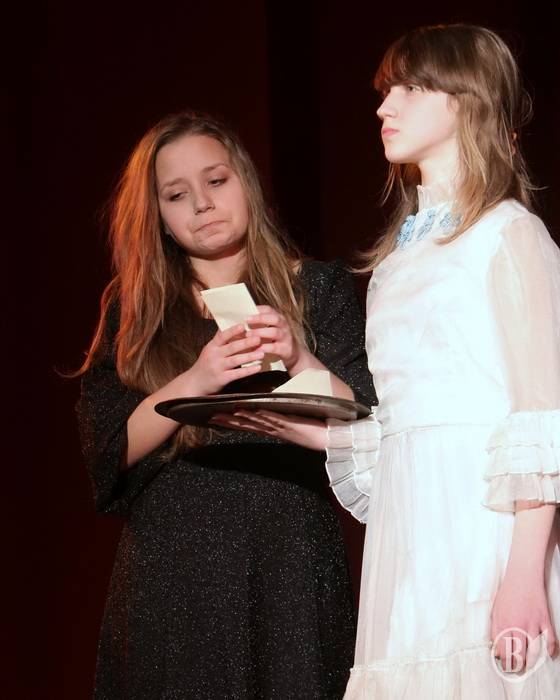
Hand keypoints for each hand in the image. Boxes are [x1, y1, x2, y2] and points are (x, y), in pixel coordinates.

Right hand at [186, 324, 264, 395]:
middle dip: (246, 342)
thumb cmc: (205, 365)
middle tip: (258, 338)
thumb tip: (235, 329)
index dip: (232, 330)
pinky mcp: (222, 379)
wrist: (194, 383)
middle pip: (232, 347)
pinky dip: (248, 370)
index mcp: (212, 346)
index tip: (243, 325)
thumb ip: (221, 342)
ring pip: (235, 360)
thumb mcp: (210, 350)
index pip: (222, 336)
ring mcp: (218, 367)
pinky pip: (237, 374)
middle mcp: (214, 355)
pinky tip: (258, 367)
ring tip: (262, 353)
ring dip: (250, 356)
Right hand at [209, 410, 327, 450]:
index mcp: (272, 427)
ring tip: (224, 412)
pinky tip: (251, 409)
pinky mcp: (288, 424)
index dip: (232, 420)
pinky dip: (261, 414)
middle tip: (212, 415)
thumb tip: (268, 405)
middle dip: (229, 419)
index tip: (216, 415)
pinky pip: (272, 418)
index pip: (248, 423)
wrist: (329, 436)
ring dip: (239, 417)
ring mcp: (279, 427)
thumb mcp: (292, 421)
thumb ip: (279, 415)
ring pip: (255, 421)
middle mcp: (273, 428)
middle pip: (246, 423)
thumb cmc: (313, 427)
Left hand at [247, 306, 304, 370]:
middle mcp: (284, 326)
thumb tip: (242, 320)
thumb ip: (260, 324)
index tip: (246, 311)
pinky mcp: (285, 349)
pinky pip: (274, 348)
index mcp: (279, 318)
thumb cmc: (278, 340)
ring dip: (260, 333)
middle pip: (274, 318)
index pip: (269, 309)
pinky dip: (263, 348)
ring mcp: (286, 337)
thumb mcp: (271, 329)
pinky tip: (254, 349)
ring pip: (274, 332)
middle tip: (246, 320)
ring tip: (248, 335)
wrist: (294, 354)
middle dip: (259, 318)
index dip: (258, 309)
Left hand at [491, 574, 557, 672]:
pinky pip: (551, 640)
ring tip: (529, 667)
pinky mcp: (544, 620)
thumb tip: (495, 648)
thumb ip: (494, 629)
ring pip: (534, 652)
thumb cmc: (508, 592)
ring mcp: (533, 624)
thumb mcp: (496, 610)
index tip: (505, 666)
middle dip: (517, 666)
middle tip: (517, 670)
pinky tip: (550, 656)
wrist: (522, 575)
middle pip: (518, 655)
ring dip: (532, 663)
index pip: (503, 650)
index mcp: (503, 623)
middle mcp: (518, 626)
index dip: (504, 662)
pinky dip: (552, 650)